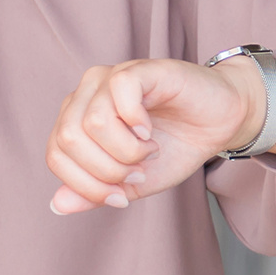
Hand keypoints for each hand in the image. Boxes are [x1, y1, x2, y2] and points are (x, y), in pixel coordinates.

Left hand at [45, 57, 262, 214]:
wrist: (219, 123)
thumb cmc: (175, 146)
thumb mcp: (131, 182)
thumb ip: (94, 192)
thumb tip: (57, 204)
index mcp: (76, 118)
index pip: (55, 155)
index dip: (86, 186)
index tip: (121, 197)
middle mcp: (86, 93)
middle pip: (68, 139)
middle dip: (106, 170)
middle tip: (139, 172)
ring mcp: (111, 77)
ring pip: (93, 121)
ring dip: (126, 151)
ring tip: (149, 151)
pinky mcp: (140, 70)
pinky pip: (119, 91)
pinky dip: (136, 123)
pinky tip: (150, 131)